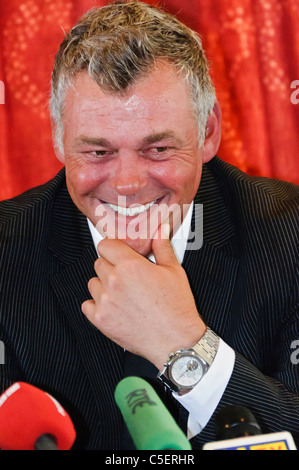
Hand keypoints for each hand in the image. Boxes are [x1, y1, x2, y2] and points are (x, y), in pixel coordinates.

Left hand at [81, 224, 205, 370]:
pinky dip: (97, 305)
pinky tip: (113, 307)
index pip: (106, 245)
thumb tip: (160, 231)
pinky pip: (87, 305)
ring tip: (121, 293)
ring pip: (92, 283)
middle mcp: (114, 281)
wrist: (175, 341)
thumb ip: (162, 247)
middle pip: (98, 263)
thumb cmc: (177, 309)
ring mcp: (105, 301)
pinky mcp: (101, 320)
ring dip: (103, 285)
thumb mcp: (174, 271)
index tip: (118, 253)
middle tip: (126, 276)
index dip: (114, 248)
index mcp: (131, 266)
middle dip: (111, 266)